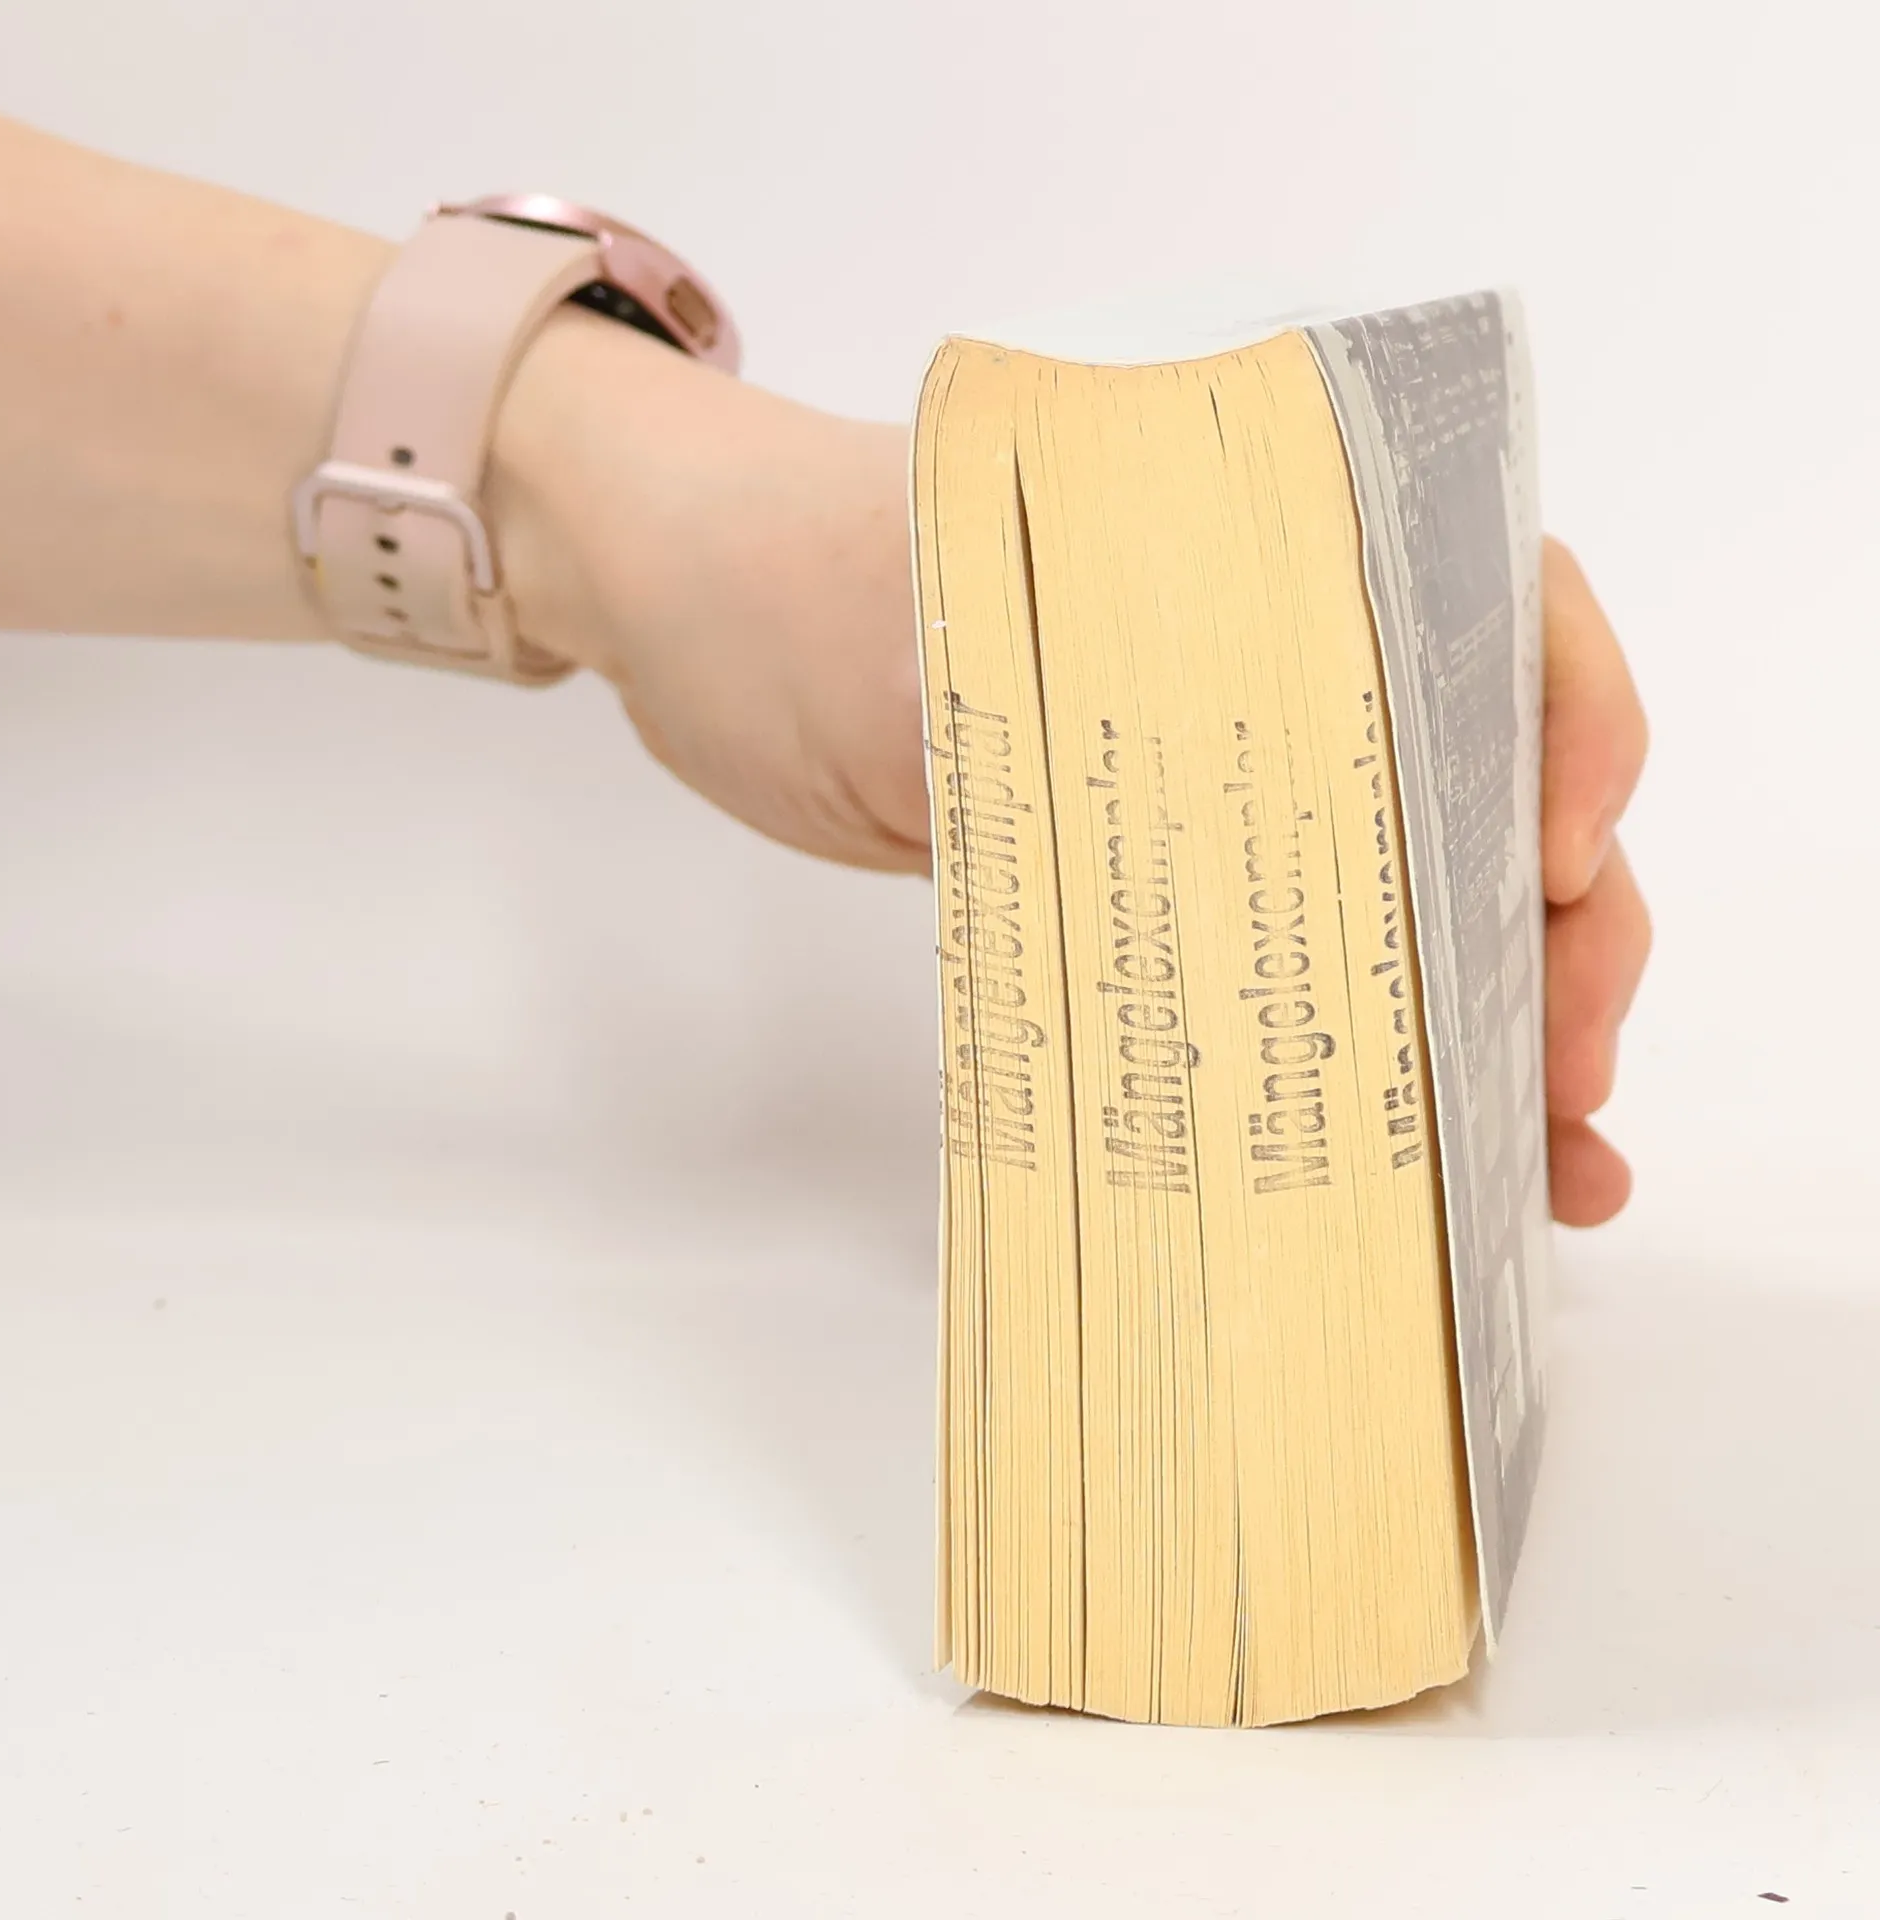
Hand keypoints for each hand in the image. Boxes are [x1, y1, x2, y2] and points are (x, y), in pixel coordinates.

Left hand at [510, 334, 1648, 1224]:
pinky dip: (1356, 1035)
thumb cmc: (780, 582)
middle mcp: (1273, 635)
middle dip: (1552, 931)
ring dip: (1485, 1013)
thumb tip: (1260, 891)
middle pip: (1483, 774)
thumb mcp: (932, 641)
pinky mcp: (1156, 843)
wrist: (673, 606)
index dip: (1572, 736)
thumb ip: (1085, 736)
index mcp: (1260, 529)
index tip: (1567, 871)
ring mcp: (1219, 748)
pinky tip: (1416, 1146)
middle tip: (1562, 1086)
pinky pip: (1294, 933)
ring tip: (1546, 1163)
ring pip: (1407, 875)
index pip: (1495, 602)